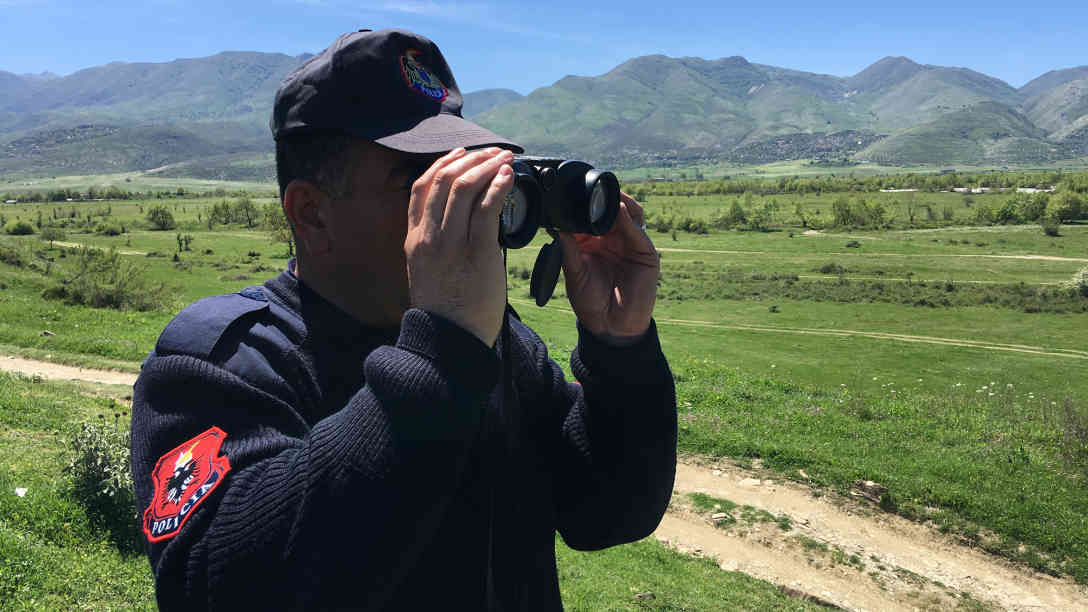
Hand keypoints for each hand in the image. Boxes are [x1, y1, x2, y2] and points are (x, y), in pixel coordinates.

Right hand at [405, 147, 513, 345]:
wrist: (450, 342)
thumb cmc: (446, 312)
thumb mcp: (428, 272)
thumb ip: (436, 246)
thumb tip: (458, 224)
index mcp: (414, 240)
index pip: (420, 189)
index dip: (442, 164)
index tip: (461, 154)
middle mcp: (428, 237)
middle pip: (442, 180)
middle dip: (470, 158)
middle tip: (492, 152)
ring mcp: (451, 244)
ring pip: (465, 187)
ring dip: (488, 166)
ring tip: (505, 158)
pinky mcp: (477, 253)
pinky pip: (487, 208)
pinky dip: (499, 185)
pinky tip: (509, 177)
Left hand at [558, 193, 658, 343]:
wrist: (611, 326)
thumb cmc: (591, 302)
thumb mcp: (574, 274)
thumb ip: (568, 250)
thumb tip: (556, 227)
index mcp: (594, 241)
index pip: (590, 214)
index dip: (582, 204)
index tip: (568, 194)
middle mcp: (613, 238)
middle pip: (611, 208)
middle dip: (602, 196)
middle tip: (588, 187)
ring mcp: (630, 243)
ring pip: (628, 212)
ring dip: (618, 201)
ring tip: (605, 194)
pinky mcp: (645, 252)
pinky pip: (637, 231)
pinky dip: (628, 218)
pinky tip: (619, 210)